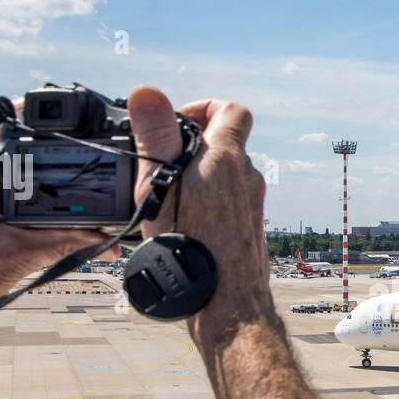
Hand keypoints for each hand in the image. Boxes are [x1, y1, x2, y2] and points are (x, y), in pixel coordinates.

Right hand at [126, 86, 273, 337]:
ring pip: (222, 178)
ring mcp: (251, 207)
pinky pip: (225, 207)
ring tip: (164, 200)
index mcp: (227, 158)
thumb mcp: (161, 185)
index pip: (230, 110)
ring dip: (195, 180)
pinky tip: (180, 227)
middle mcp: (246, 179)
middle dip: (190, 147)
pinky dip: (203, 207)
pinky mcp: (247, 232)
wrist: (226, 306)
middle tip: (160, 164)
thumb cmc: (193, 250)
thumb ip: (156, 136)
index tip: (175, 124)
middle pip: (222, 144)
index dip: (201, 107)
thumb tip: (148, 92)